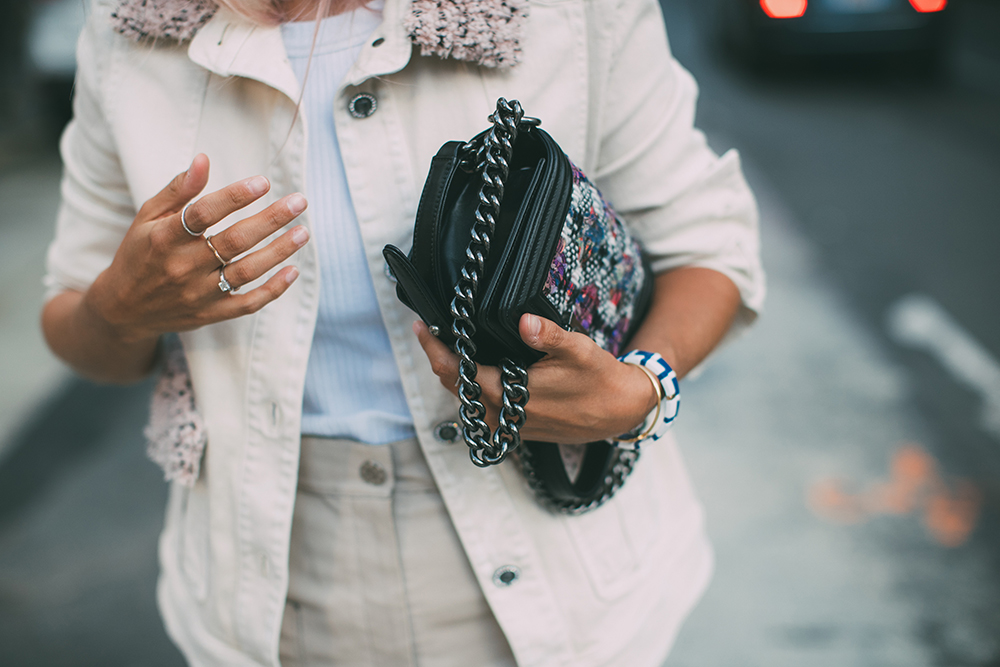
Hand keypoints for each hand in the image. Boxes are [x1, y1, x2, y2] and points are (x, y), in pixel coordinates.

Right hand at [84, 154, 309, 343]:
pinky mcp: (211, 314)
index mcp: (164, 238)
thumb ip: (178, 190)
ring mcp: (198, 293)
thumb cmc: (140, 253)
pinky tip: (293, 270)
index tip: (264, 181)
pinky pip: (247, 304)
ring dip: (278, 252)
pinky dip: (273, 289)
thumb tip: (204, 159)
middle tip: (299, 201)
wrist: (123, 310)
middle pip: (234, 241)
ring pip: (246, 272)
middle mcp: (182, 267)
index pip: (203, 213)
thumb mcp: (148, 217)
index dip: (235, 196)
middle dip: (270, 220)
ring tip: (303, 232)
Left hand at [414, 313, 658, 443]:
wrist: (621, 412)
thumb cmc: (600, 379)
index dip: (435, 350)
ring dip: (455, 376)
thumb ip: (549, 335)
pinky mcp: (518, 430)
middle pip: (455, 387)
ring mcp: (510, 425)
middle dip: (440, 359)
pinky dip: (473, 389)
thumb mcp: (578, 350)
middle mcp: (504, 415)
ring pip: (468, 401)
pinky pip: (484, 410)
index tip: (421, 327)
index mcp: (510, 394)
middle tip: (431, 331)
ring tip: (449, 347)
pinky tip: (477, 370)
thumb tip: (525, 321)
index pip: (457, 372)